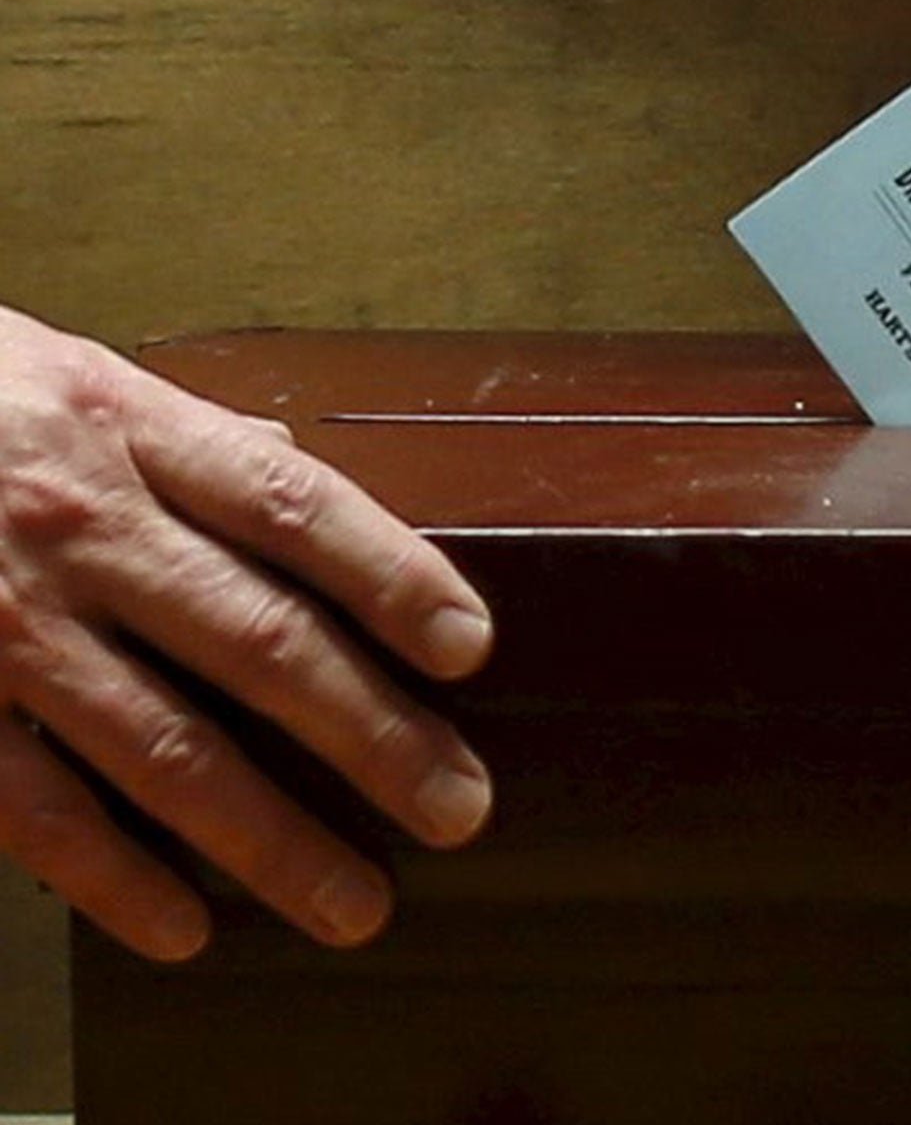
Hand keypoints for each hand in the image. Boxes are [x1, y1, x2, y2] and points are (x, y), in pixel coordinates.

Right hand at [0, 308, 493, 960]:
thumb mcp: (76, 375)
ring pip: (160, 748)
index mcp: (125, 425)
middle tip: (457, 807)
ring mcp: (0, 627)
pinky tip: (187, 930)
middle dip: (371, 735)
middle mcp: (75, 526)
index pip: (292, 504)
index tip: (470, 647)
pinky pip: (32, 810)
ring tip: (356, 902)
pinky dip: (113, 879)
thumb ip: (189, 436)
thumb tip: (302, 469)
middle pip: (257, 640)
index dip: (393, 575)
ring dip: (269, 840)